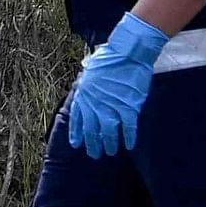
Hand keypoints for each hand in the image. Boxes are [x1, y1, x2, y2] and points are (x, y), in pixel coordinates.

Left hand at [63, 14, 168, 158]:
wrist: (128, 52)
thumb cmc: (110, 56)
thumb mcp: (91, 68)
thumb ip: (87, 81)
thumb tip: (84, 85)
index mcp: (84, 94)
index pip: (77, 119)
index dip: (77, 133)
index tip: (76, 144)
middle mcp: (95, 104)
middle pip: (92, 130)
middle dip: (93, 144)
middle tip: (94, 154)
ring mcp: (112, 107)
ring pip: (109, 132)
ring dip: (109, 144)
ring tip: (110, 152)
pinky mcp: (129, 107)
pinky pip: (128, 127)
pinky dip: (129, 137)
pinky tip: (129, 145)